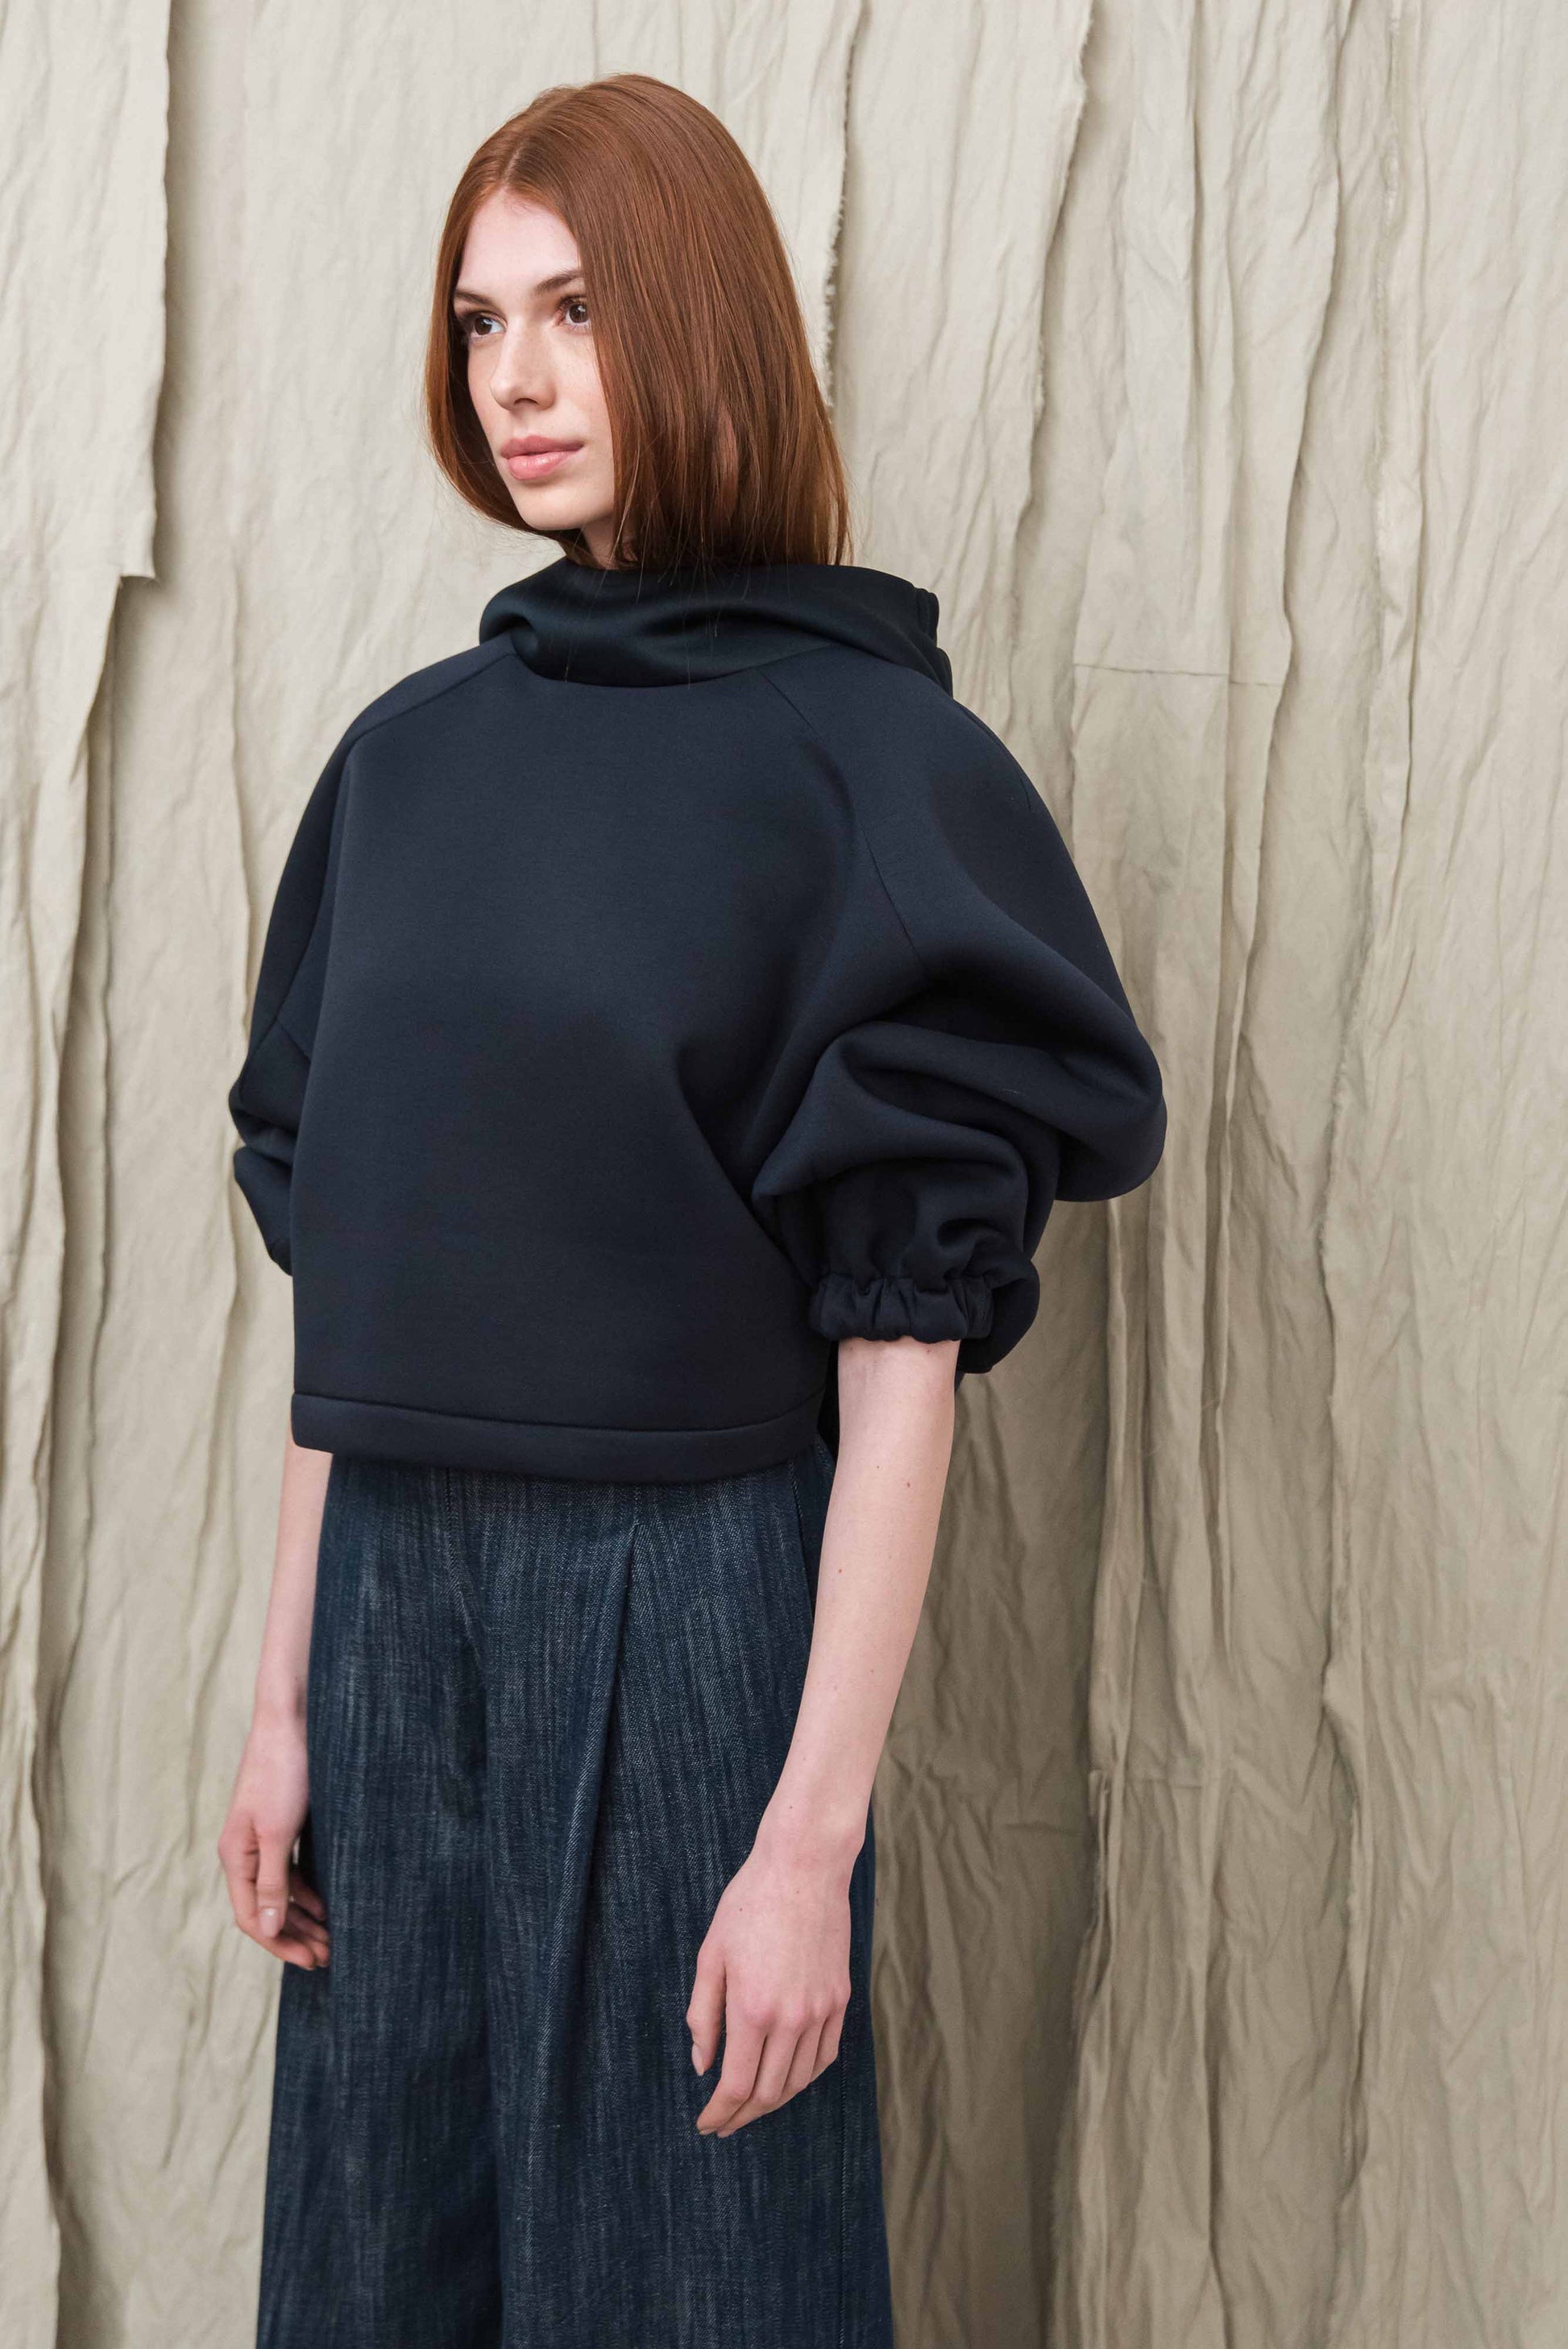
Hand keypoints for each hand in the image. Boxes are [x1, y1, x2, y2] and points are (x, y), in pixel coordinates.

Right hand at [217, 1709, 329, 1969]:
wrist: (292, 1719)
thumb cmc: (283, 1772)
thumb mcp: (277, 1831)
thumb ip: (273, 1881)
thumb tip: (267, 1929)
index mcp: (236, 1857)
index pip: (252, 1918)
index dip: (280, 1944)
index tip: (312, 1961)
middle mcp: (245, 1852)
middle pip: (267, 1909)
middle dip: (296, 1936)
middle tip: (329, 1957)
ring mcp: (263, 1838)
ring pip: (281, 1892)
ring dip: (304, 1917)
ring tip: (331, 1938)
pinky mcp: (282, 1825)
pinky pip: (291, 1870)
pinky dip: (308, 1891)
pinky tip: (327, 1904)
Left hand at [686, 1824, 856, 2136]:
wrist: (805, 1866)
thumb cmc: (749, 1903)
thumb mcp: (712, 1956)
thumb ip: (703, 2015)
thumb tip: (703, 2065)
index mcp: (752, 2009)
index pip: (736, 2085)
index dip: (719, 2112)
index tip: (706, 2124)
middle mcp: (791, 2018)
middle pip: (769, 2092)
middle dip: (743, 2115)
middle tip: (725, 2122)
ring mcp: (821, 2010)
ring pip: (800, 2080)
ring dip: (774, 2101)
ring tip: (752, 2104)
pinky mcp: (841, 1998)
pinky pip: (825, 2055)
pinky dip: (805, 2076)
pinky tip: (789, 2077)